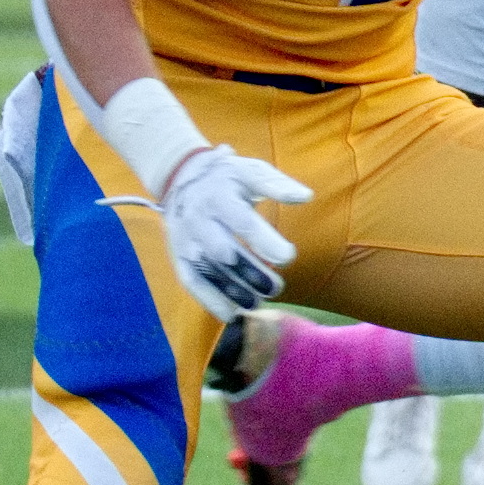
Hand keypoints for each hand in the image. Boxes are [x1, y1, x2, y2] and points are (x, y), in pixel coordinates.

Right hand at [155, 145, 311, 320]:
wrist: (182, 175)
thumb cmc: (229, 177)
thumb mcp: (252, 171)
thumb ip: (278, 185)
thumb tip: (305, 197)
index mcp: (219, 196)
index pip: (242, 222)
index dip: (264, 242)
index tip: (288, 257)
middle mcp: (198, 220)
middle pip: (223, 252)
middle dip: (250, 272)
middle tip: (277, 287)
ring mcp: (186, 240)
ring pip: (206, 271)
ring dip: (231, 291)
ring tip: (258, 303)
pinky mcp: (178, 255)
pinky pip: (190, 282)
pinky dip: (209, 300)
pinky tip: (232, 313)